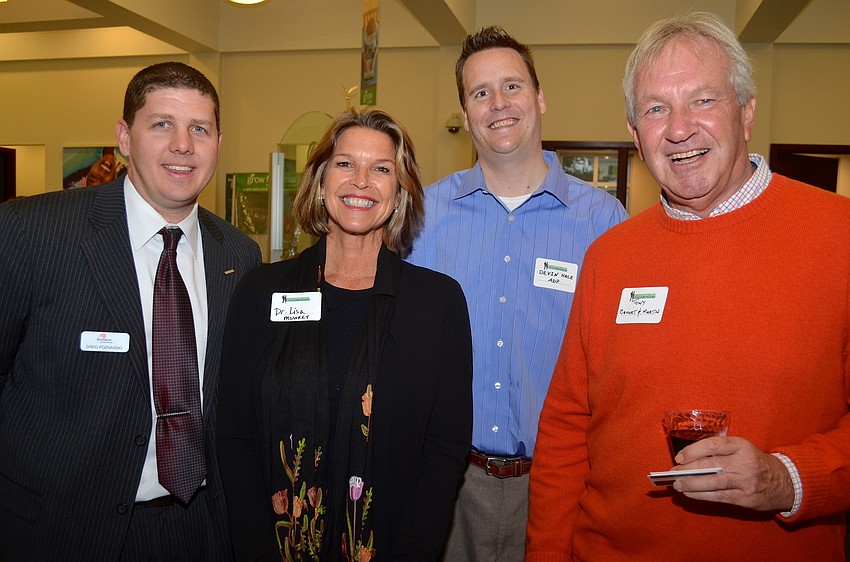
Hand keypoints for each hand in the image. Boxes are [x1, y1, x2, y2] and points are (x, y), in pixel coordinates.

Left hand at [671, 436, 794, 511]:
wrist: (785, 482)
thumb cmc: (754, 462)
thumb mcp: (742, 449)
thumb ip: (719, 452)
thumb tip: (688, 459)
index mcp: (741, 445)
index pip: (712, 445)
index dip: (693, 451)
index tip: (679, 457)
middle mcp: (744, 462)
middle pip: (710, 465)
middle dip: (687, 470)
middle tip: (672, 473)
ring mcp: (746, 481)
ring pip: (713, 482)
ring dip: (691, 484)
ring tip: (678, 484)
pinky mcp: (746, 498)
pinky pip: (719, 496)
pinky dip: (701, 495)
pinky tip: (689, 493)